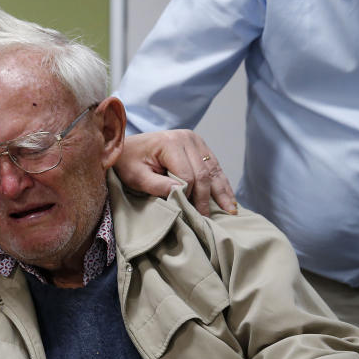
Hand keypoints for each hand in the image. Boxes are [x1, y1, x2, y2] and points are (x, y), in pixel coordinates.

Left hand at [115, 130, 236, 215]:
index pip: (187, 175)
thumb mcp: (136, 176)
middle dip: (206, 198)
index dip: (187, 195)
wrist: (127, 148)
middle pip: (203, 173)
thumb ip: (156, 184)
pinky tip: (229, 198)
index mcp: (171, 142)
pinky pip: (214, 167)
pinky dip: (221, 184)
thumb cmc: (128, 163)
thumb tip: (179, 192)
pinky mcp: (200, 147)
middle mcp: (188, 138)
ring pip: (213, 170)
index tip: (185, 212)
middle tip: (208, 219)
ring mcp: (196, 141)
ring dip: (222, 192)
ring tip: (231, 211)